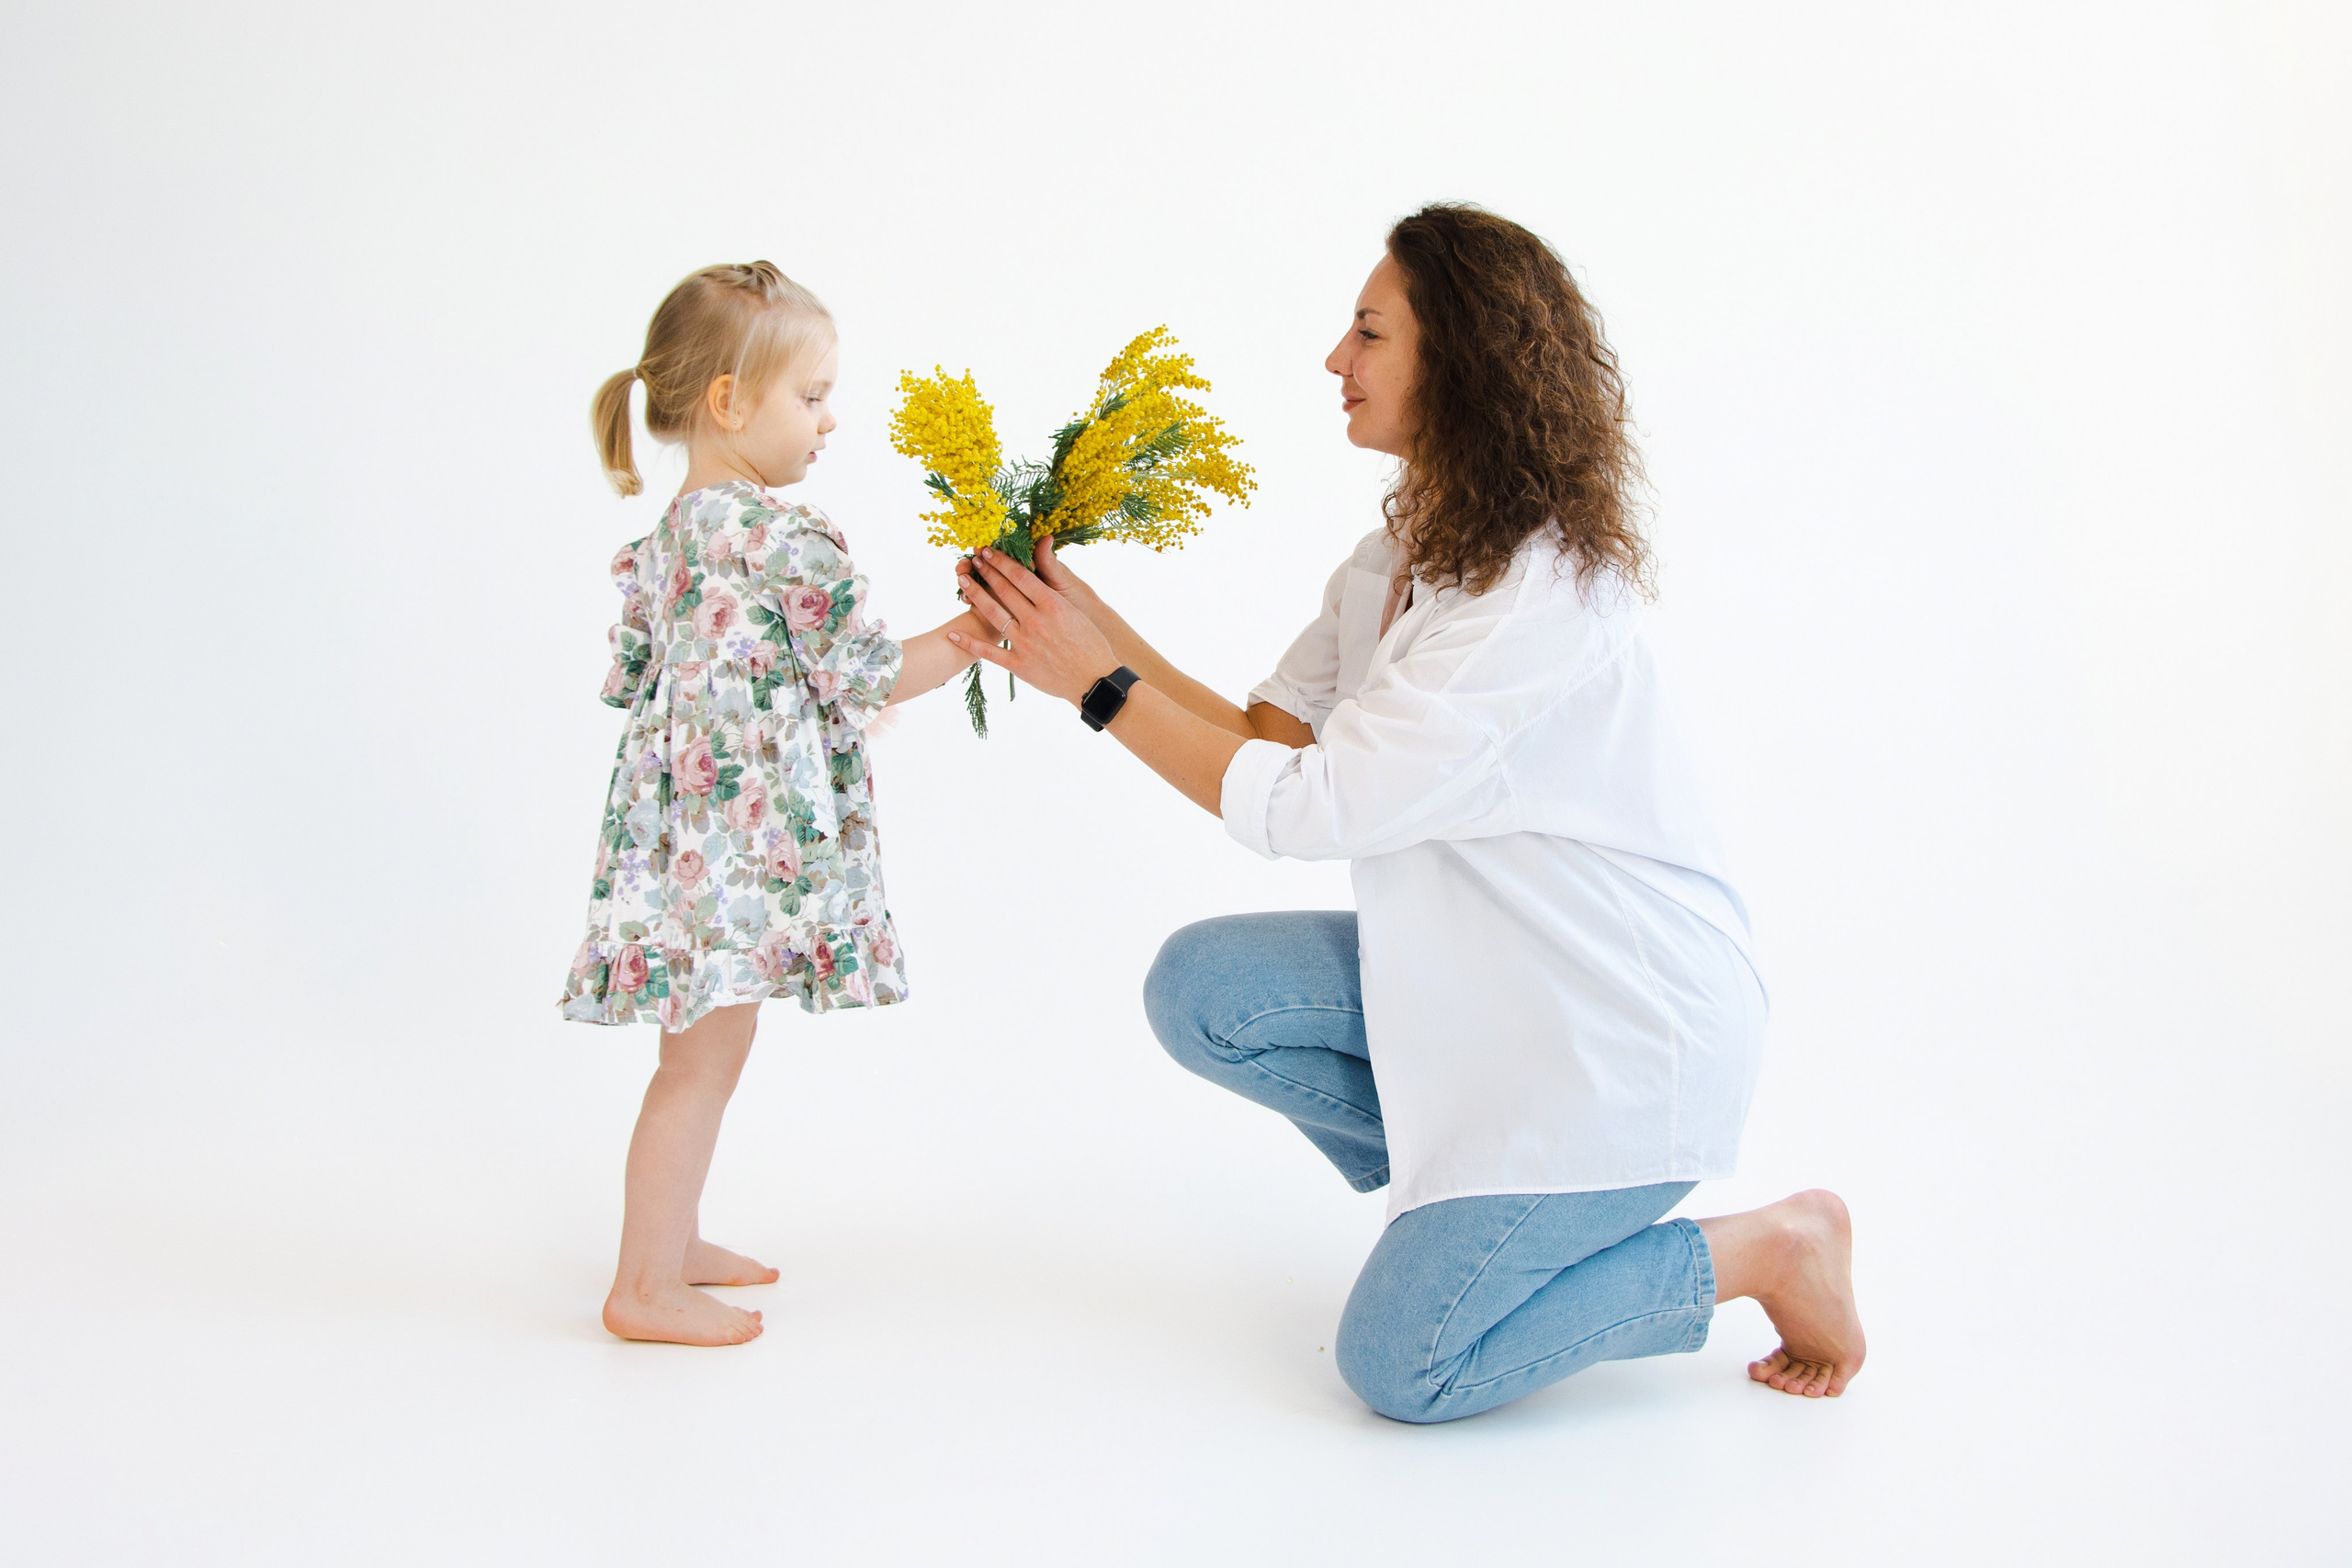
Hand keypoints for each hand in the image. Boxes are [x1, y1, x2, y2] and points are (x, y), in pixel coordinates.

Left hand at [951, 547, 1121, 704]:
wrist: (1095, 681)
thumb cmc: (1091, 646)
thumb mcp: (1076, 614)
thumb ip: (1053, 598)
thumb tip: (1038, 580)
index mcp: (1053, 605)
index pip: (1021, 576)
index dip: (1001, 561)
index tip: (989, 552)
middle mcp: (1036, 621)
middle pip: (1005, 590)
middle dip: (986, 572)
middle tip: (973, 559)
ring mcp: (1025, 643)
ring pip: (994, 614)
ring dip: (975, 595)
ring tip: (963, 581)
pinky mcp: (1019, 665)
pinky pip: (989, 652)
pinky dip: (969, 642)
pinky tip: (953, 633)